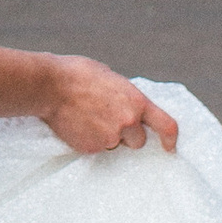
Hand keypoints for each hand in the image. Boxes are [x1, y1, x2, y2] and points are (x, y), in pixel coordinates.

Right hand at [41, 58, 178, 156]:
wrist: (50, 86)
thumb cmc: (78, 74)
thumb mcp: (111, 78)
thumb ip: (125, 96)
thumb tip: (127, 105)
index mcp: (137, 102)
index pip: (166, 126)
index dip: (171, 139)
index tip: (170, 147)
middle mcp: (127, 123)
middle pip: (138, 141)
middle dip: (128, 135)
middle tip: (109, 120)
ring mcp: (109, 138)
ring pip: (114, 144)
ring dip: (107, 136)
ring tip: (88, 117)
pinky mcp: (91, 148)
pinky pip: (96, 148)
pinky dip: (89, 140)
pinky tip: (78, 124)